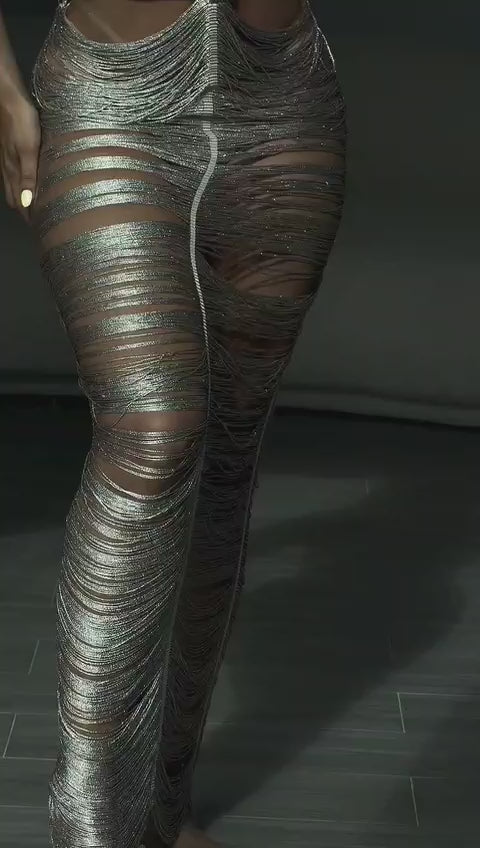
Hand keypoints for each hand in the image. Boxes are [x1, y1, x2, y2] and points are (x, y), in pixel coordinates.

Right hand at [0, 92, 40, 222]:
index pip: (20, 202)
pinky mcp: (8, 150)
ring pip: (12, 186)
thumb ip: (28, 176)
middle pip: (14, 197)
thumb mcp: (29, 150)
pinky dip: (18, 184)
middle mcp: (8, 167)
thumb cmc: (21, 120)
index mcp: (13, 170)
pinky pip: (12, 174)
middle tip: (37, 221)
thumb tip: (27, 203)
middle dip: (24, 211)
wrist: (7, 96)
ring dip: (21, 198)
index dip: (28, 216)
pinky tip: (26, 182)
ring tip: (33, 207)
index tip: (38, 228)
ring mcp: (6, 159)